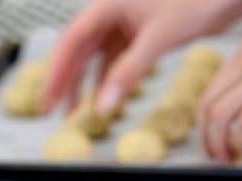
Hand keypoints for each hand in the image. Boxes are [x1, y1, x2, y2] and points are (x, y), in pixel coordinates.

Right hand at [42, 0, 240, 115]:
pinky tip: (103, 96)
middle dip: (64, 81)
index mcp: (106, 4)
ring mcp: (122, 23)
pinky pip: (113, 59)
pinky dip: (107, 79)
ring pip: (93, 57)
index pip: (70, 41)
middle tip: (51, 108)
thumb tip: (104, 105)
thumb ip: (127, 74)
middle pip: (76, 50)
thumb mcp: (155, 41)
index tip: (47, 97)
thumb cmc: (194, 3)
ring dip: (83, 83)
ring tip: (74, 110)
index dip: (55, 72)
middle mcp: (110, 12)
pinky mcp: (136, 34)